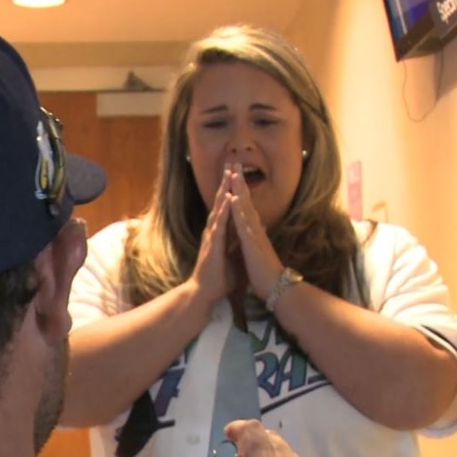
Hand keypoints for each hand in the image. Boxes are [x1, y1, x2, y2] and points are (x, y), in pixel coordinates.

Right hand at [189, 162, 238, 304]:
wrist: (205, 293)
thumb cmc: (220, 278)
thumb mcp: (235, 258)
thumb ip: (240, 244)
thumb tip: (250, 235)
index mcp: (220, 234)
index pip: (227, 207)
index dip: (232, 190)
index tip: (237, 173)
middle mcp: (214, 231)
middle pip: (221, 202)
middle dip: (227, 183)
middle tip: (232, 163)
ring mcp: (212, 237)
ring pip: (219, 209)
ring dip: (224, 191)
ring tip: (229, 174)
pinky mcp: (213, 245)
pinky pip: (219, 225)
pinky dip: (224, 211)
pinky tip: (228, 199)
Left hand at [226, 164, 284, 300]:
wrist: (275, 288)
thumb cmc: (266, 273)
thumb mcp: (260, 251)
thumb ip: (259, 236)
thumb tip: (260, 225)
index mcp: (254, 232)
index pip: (246, 207)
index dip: (240, 190)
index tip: (234, 175)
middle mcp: (255, 229)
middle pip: (246, 201)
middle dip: (240, 182)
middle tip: (235, 163)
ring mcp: (254, 234)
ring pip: (245, 208)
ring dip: (239, 190)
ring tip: (234, 173)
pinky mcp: (252, 243)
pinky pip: (244, 223)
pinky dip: (239, 210)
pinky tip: (235, 198)